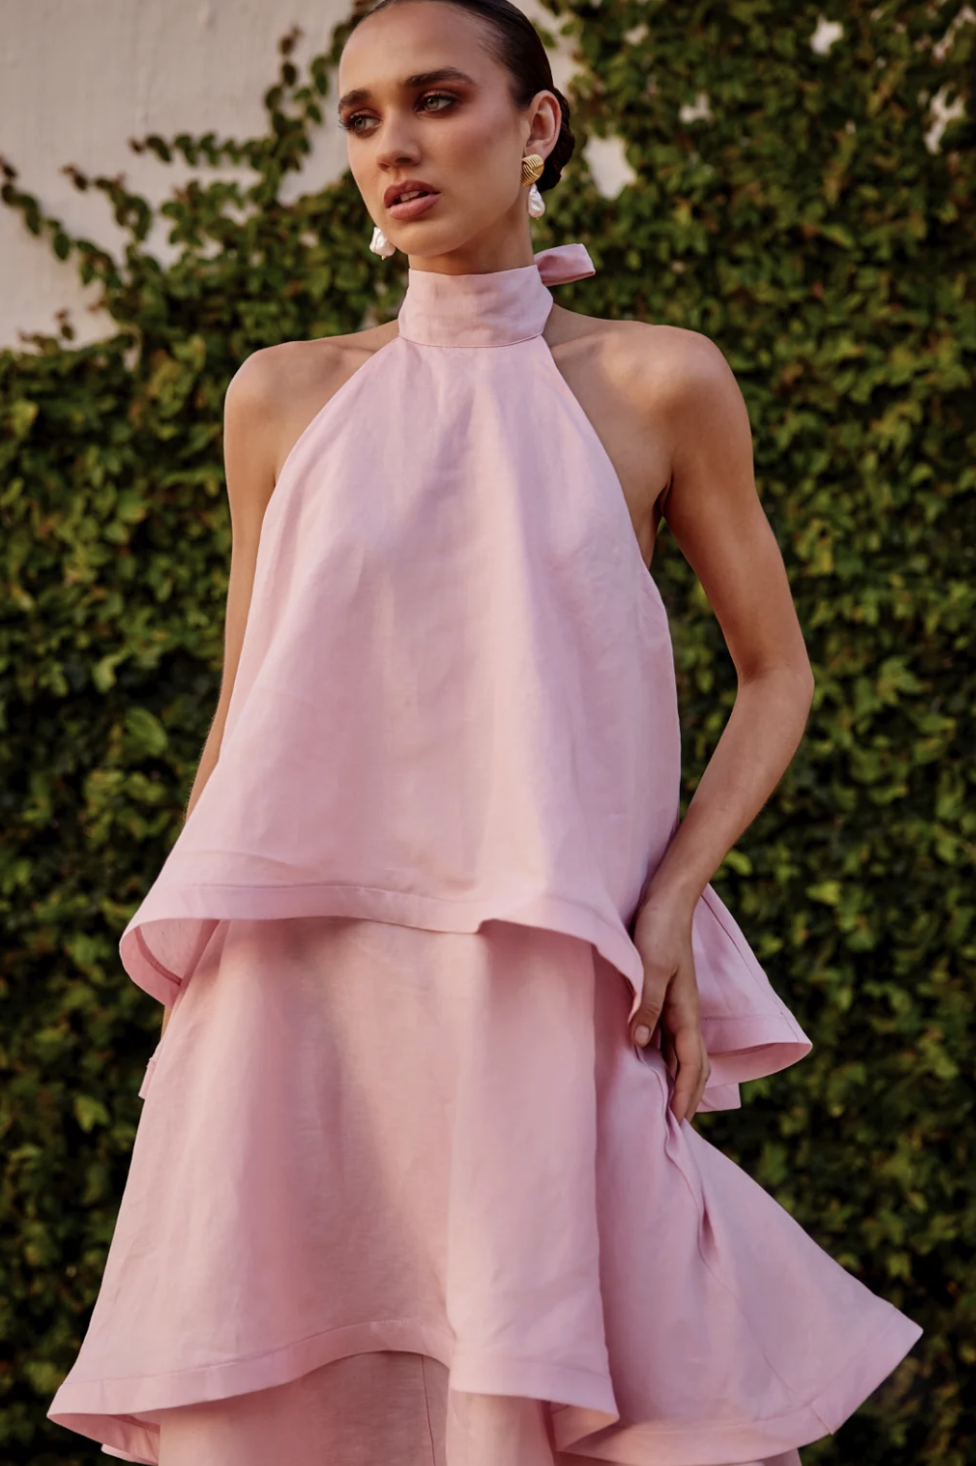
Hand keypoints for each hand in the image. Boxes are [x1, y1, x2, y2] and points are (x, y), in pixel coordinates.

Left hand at [630, 893, 710, 1123]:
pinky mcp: (666, 996)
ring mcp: (677, 1005)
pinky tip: (652, 1064)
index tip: (677, 1121)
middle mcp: (685, 1013)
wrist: (668, 899)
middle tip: (676, 1126)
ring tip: (667, 1105)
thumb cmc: (659, 929)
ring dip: (679, 1080)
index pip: (692, 1063)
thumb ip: (646, 1004)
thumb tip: (639, 1044)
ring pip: (683, 1053)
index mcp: (686, 1011)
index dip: (686, 1093)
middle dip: (689, 1095)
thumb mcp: (651, 966)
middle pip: (694, 1065)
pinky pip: (669, 1038)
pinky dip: (667, 1059)